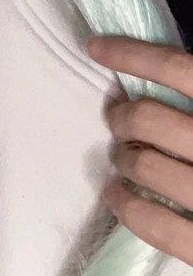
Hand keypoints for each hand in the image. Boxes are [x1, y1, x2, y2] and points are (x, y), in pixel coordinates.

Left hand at [87, 35, 192, 267]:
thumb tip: (166, 62)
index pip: (178, 69)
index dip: (131, 54)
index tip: (97, 48)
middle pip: (152, 120)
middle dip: (124, 115)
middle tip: (117, 117)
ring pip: (148, 168)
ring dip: (124, 157)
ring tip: (122, 154)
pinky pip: (159, 227)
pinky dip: (128, 208)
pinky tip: (115, 194)